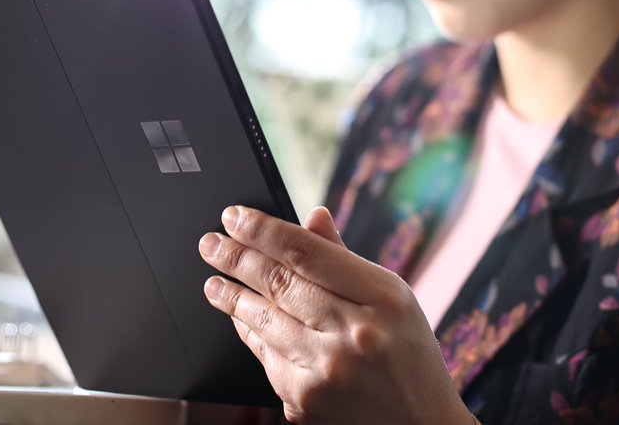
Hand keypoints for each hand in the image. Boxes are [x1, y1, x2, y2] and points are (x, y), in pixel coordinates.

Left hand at [198, 205, 472, 424]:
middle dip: (235, 258)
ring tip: (213, 282)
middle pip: (279, 283)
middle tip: (210, 243)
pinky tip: (240, 320)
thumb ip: (345, 260)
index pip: (307, 252)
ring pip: (264, 320)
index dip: (262, 230)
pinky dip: (250, 334)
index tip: (234, 217)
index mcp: (383, 298)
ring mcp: (326, 372)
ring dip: (231, 297)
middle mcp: (354, 334)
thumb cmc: (408, 357)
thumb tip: (310, 218)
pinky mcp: (305, 402)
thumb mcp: (394, 299)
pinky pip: (265, 357)